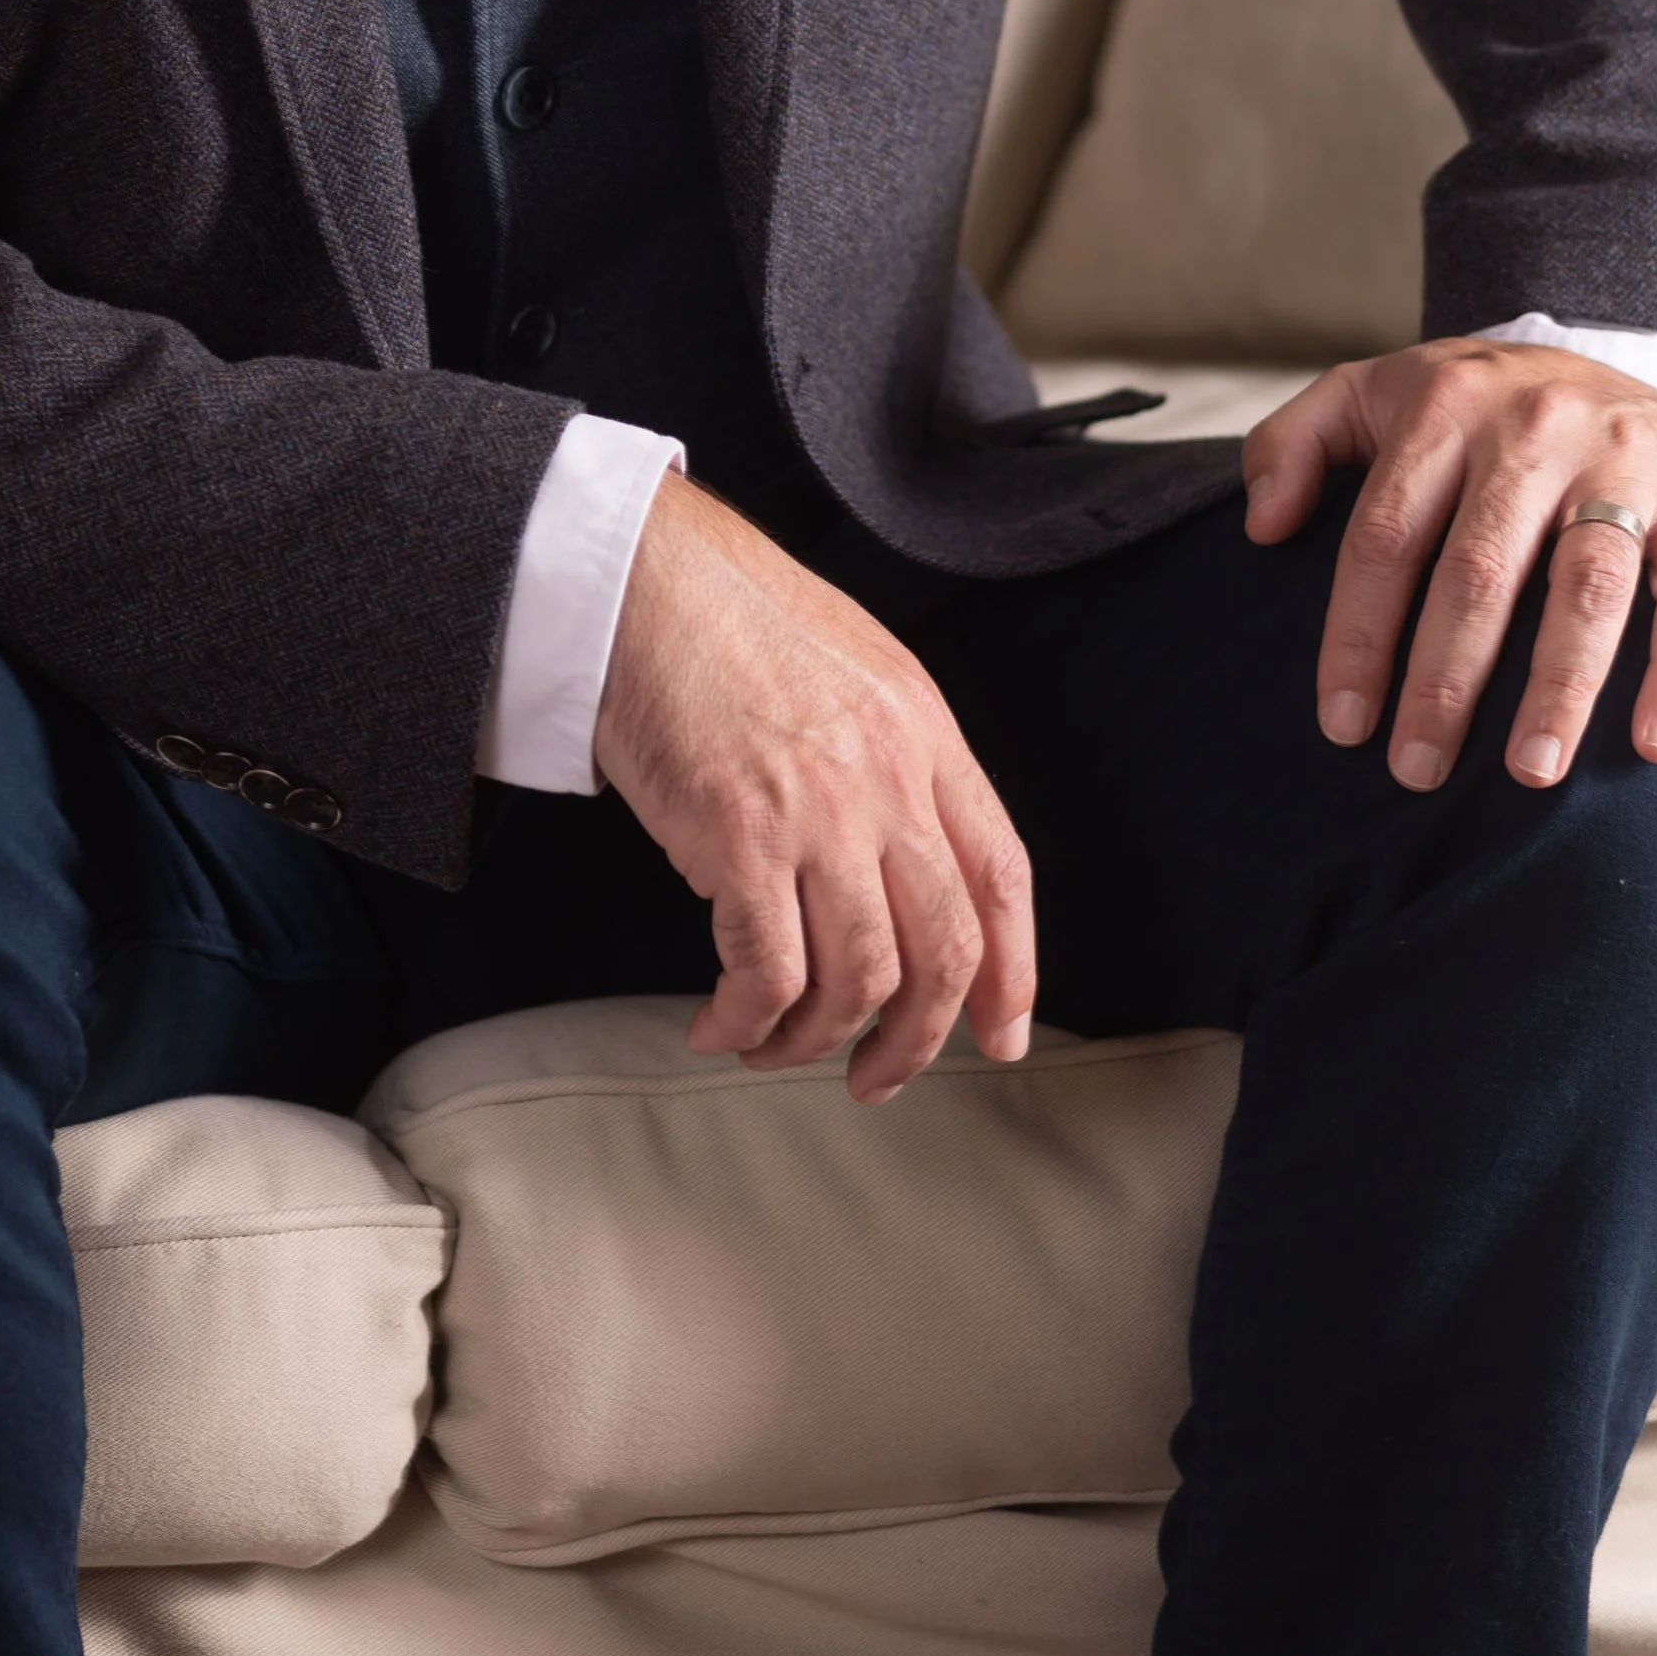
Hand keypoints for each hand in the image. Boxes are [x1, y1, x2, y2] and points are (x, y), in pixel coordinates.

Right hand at [593, 472, 1034, 1099]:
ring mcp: (820, 812)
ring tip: (772, 1045)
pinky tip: (718, 1024)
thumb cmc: (730, 616)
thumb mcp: (856, 668)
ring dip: (816, 1040)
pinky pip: (768, 974)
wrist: (643, 578)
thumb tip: (900, 859)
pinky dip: (746, 1021)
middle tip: (876, 1077)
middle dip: (915, 1041)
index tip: (1000, 1036)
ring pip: (859, 980)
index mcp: (925, 734)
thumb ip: (892, 757)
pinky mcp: (741, 838)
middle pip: (944, 950)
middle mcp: (889, 780)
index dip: (1013, 973)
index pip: (1002, 876)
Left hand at [1243, 339, 1656, 791]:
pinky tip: (1653, 744)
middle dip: (1443, 681)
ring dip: (1557, 688)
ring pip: (1585, 587)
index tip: (1343, 724)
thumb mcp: (1371, 389)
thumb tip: (1261, 526)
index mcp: (1443, 409)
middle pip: (1479, 571)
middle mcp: (1532, 432)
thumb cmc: (1476, 403)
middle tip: (1415, 771)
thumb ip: (1294, 443)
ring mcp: (1620, 465)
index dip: (1360, 635)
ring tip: (1528, 772)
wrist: (1618, 355)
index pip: (1386, 536)